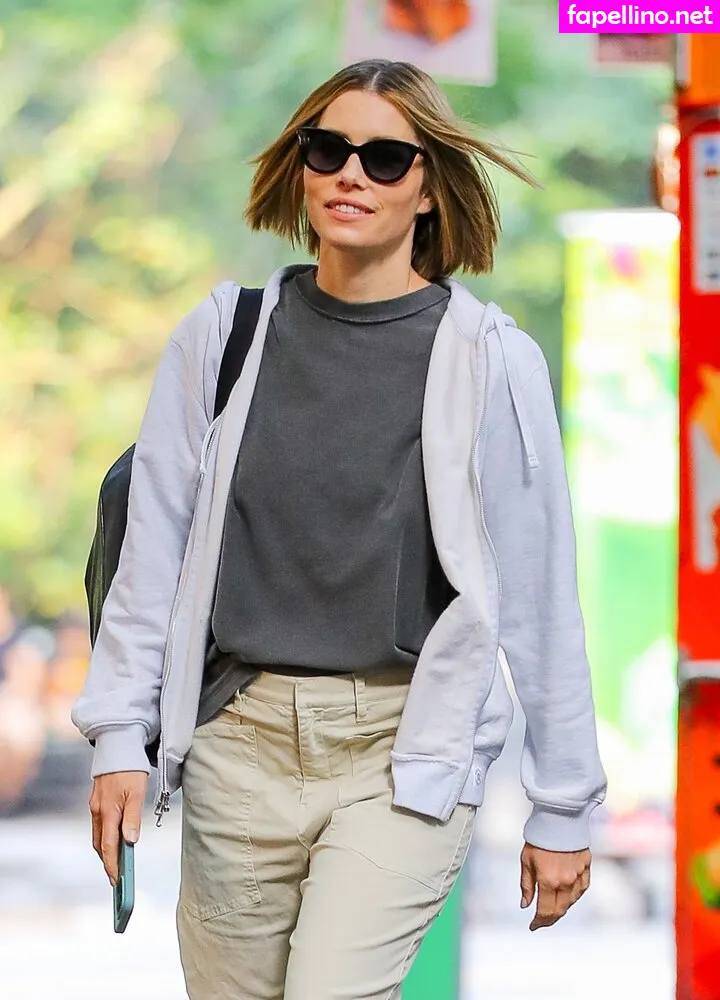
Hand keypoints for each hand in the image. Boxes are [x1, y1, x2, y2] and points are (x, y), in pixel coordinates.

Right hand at [89, 771, 147, 885]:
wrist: (117, 745)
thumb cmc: (130, 769)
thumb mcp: (137, 792)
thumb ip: (132, 817)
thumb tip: (129, 841)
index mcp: (108, 811)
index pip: (109, 845)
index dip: (112, 864)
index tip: (116, 881)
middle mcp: (98, 810)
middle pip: (100, 844)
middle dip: (107, 861)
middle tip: (116, 878)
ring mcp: (95, 805)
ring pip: (99, 834)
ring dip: (106, 850)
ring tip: (116, 863)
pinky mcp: (97, 800)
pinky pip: (99, 824)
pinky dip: (105, 836)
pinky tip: (114, 838)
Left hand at [520, 842, 590, 930]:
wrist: (559, 817)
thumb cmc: (539, 837)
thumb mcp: (526, 860)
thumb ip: (527, 885)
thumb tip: (525, 905)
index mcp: (549, 881)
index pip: (545, 911)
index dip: (539, 922)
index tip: (533, 926)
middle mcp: (566, 882)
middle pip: (560, 909)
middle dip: (550, 918)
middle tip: (542, 921)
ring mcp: (579, 875)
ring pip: (572, 900)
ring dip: (562, 907)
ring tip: (552, 908)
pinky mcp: (587, 866)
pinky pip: (583, 888)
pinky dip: (575, 895)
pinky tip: (568, 895)